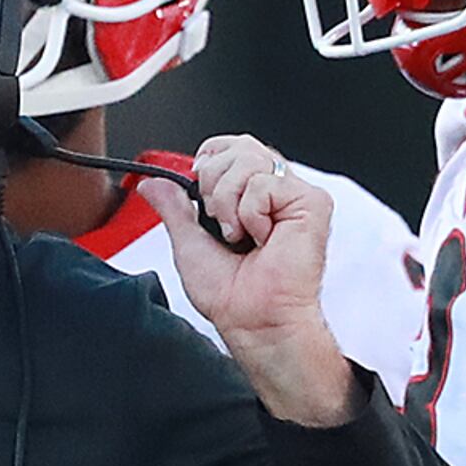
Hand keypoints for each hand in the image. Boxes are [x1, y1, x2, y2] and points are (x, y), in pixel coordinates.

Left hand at [157, 138, 351, 426]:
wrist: (253, 320)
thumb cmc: (231, 295)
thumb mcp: (188, 243)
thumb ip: (172, 207)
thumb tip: (152, 183)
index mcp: (250, 196)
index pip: (229, 148)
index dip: (209, 165)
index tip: (204, 202)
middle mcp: (273, 192)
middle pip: (238, 146)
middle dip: (214, 187)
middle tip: (224, 226)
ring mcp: (294, 195)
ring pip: (249, 159)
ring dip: (230, 204)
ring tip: (242, 236)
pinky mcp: (312, 203)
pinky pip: (265, 184)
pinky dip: (251, 215)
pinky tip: (263, 240)